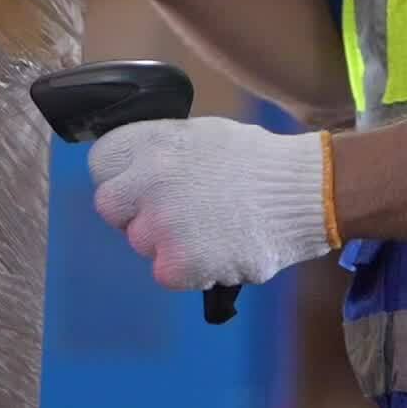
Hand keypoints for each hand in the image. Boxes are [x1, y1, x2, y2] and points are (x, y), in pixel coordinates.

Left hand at [88, 119, 335, 289]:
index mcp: (152, 143)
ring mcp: (159, 226)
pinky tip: (218, 251)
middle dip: (137, 212)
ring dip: (167, 242)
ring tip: (210, 231)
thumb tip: (140, 168)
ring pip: (141, 243)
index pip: (102, 163)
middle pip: (111, 207)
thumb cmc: (259, 161)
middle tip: (176, 214)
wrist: (304, 193)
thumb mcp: (203, 135)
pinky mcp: (175, 264)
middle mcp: (146, 182)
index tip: (140, 186)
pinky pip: (165, 272)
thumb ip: (164, 152)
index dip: (122, 177)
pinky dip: (190, 269)